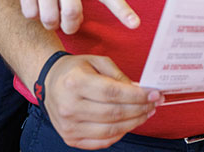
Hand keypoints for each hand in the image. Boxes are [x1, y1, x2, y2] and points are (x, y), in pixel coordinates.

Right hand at [7, 0, 139, 33]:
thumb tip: (79, 13)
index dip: (122, 10)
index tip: (135, 25)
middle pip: (72, 13)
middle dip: (71, 27)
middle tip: (68, 24)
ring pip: (49, 18)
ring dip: (51, 23)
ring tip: (50, 13)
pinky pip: (30, 13)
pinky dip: (33, 14)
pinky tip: (36, 3)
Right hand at [42, 54, 160, 148]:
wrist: (49, 82)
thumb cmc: (75, 70)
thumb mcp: (96, 62)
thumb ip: (118, 76)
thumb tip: (139, 90)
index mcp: (75, 82)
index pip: (112, 93)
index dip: (137, 96)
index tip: (154, 94)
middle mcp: (69, 106)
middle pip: (114, 113)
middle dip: (140, 109)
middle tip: (154, 103)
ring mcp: (68, 126)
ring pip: (110, 130)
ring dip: (133, 123)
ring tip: (146, 113)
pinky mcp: (70, 138)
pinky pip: (102, 141)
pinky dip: (120, 134)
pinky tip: (129, 123)